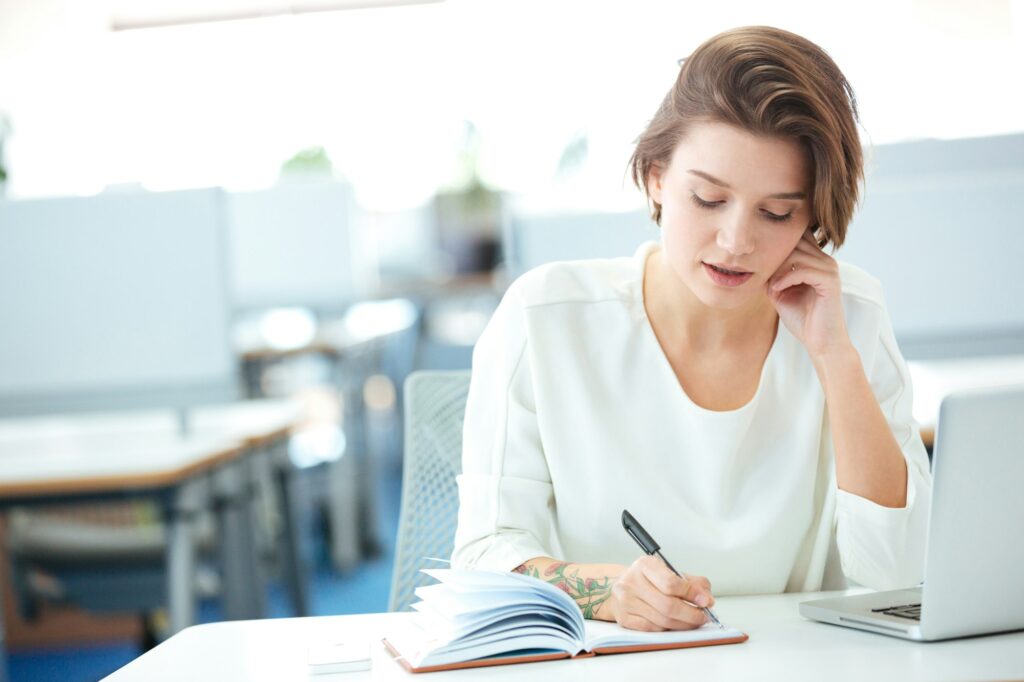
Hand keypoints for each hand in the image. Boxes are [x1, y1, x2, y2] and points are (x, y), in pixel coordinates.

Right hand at [604, 556, 714, 630]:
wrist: (623, 587)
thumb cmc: (651, 580)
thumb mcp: (671, 572)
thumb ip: (693, 583)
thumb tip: (707, 599)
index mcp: (645, 565)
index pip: (671, 583)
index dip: (691, 594)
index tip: (705, 601)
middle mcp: (632, 581)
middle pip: (668, 605)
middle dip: (691, 614)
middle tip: (703, 616)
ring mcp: (625, 600)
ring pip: (662, 620)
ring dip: (683, 624)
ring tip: (692, 621)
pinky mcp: (623, 617)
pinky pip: (652, 629)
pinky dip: (668, 629)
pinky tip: (675, 624)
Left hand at [766, 228, 850, 360]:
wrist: (820, 342)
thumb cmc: (802, 319)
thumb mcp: (780, 292)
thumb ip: (771, 274)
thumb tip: (755, 261)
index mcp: (815, 260)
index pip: (797, 236)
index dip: (776, 244)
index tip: (759, 262)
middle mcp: (825, 261)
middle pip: (795, 241)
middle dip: (774, 256)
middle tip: (762, 274)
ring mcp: (829, 270)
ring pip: (797, 254)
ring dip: (777, 269)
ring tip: (769, 286)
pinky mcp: (830, 281)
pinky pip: (803, 270)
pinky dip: (785, 279)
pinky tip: (776, 290)